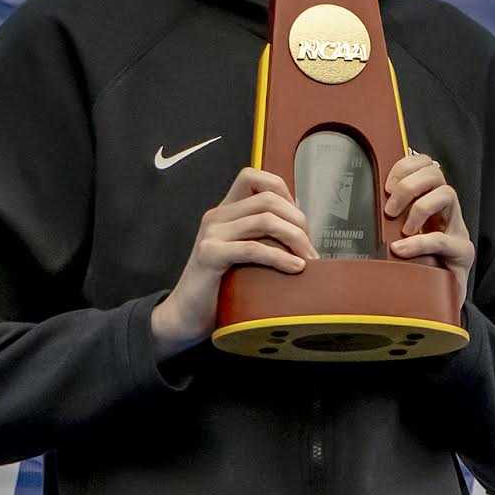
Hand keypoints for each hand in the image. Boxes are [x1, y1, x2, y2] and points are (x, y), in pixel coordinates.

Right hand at [151, 167, 318, 360]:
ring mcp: (212, 234)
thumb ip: (262, 233)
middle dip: (297, 221)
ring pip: (264, 220)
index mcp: (226, 212)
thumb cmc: (217, 289)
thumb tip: (296, 212)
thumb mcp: (242, 253)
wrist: (185, 316)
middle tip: (309, 247)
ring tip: (308, 259)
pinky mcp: (210, 255)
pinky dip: (280, 257)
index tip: (299, 220)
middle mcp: (217, 216)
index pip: (255, 178)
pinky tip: (295, 268)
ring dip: (295, 238)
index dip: (284, 192)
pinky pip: (252, 248)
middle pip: (268, 198)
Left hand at [384, 151, 474, 299]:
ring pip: (447, 194)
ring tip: (402, 229)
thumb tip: (353, 204)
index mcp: (431, 201)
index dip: (405, 166)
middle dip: (409, 185)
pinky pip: (442, 239)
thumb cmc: (414, 268)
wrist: (439, 305)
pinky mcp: (462, 252)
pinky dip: (419, 242)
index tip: (386, 184)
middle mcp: (447, 211)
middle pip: (436, 172)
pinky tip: (402, 249)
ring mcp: (457, 230)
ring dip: (419, 207)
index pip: (426, 164)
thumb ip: (387, 221)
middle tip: (390, 208)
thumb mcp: (397, 238)